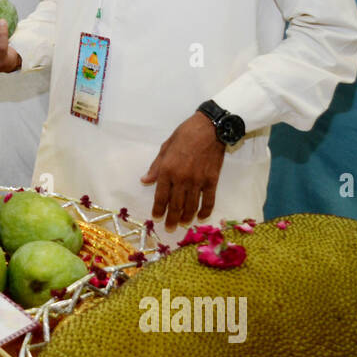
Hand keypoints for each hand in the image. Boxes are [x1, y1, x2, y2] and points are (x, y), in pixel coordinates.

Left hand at [141, 112, 225, 230]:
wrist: (210, 128)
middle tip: (169, 228)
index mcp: (167, 170)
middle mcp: (181, 179)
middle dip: (171, 219)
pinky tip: (201, 217)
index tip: (157, 217)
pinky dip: (205, 211)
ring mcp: (198, 181)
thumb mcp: (165, 148)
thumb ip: (156, 167)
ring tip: (183, 224)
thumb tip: (145, 180)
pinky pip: (208, 201)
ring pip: (191, 206)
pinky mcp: (212, 181)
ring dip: (186, 217)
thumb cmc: (185, 135)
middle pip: (175, 205)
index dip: (158, 209)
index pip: (161, 196)